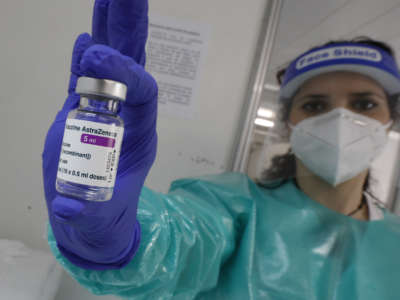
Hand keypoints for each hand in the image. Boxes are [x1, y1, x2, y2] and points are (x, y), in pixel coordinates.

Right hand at [42, 0, 157, 269]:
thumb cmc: (100, 215)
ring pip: (112, 64)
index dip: (123, 73)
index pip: (142, 93)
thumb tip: (71, 205)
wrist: (92, 212)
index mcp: (139, 135)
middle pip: (133, 65)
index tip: (95, 57)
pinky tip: (83, 36)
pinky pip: (88, 77)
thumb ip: (86, 213)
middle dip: (128, 29)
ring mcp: (106, 109)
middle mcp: (127, 114)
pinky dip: (85, 56)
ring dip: (109, 30)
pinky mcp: (85, 110)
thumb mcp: (97, 219)